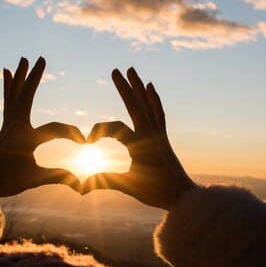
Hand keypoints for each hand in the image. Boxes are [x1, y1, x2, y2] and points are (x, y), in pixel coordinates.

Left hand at [0, 57, 84, 197]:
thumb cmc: (5, 182)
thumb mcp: (34, 179)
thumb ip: (58, 177)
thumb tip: (82, 183)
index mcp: (24, 138)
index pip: (55, 129)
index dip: (73, 134)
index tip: (85, 143)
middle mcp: (14, 126)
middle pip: (26, 96)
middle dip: (34, 77)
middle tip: (41, 58)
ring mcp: (8, 125)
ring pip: (14, 95)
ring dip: (20, 76)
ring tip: (22, 60)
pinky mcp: (5, 128)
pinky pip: (8, 101)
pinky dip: (9, 87)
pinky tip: (8, 75)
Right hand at [81, 67, 194, 209]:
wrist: (184, 196)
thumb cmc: (157, 193)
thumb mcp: (129, 187)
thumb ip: (105, 182)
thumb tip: (80, 187)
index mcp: (141, 145)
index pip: (115, 128)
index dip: (98, 131)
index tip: (87, 143)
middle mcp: (151, 134)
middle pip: (136, 105)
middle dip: (124, 87)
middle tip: (115, 70)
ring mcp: (158, 134)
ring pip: (148, 104)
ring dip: (139, 86)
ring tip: (132, 70)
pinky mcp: (163, 136)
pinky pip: (158, 112)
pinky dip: (154, 99)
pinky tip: (151, 88)